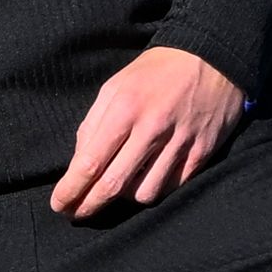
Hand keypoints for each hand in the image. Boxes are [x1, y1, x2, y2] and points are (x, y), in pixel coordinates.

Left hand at [51, 46, 244, 217]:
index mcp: (124, 109)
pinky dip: (156, 189)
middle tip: (76, 214)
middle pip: (114, 185)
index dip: (71, 190)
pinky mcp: (202, 152)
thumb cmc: (155, 73)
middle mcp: (152, 129)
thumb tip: (79, 163)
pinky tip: (147, 179)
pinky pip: (173, 187)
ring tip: (118, 187)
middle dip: (89, 206)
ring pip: (144, 193)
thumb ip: (93, 124)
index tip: (59, 205)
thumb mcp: (115, 86)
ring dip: (125, 198)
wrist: (212, 57)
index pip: (90, 162)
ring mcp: (180, 142)